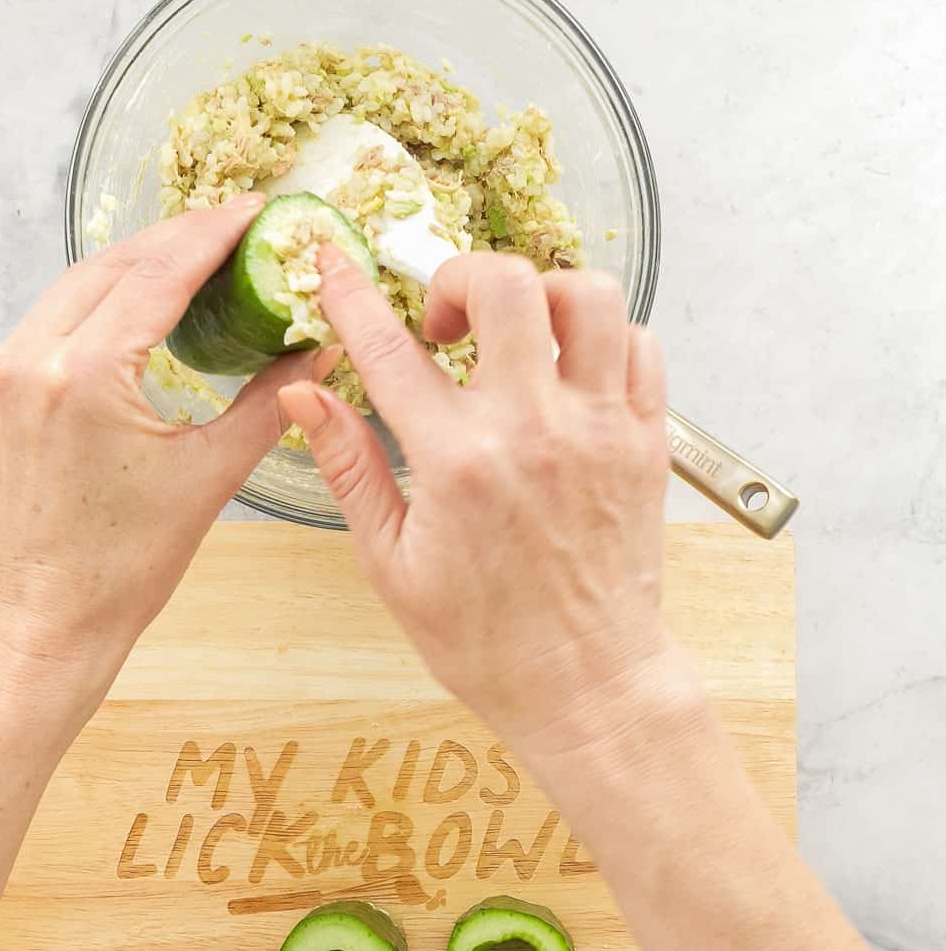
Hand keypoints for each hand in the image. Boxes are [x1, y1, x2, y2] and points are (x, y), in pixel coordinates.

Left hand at [0, 196, 339, 699]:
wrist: (51, 617)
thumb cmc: (128, 565)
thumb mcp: (211, 477)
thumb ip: (270, 403)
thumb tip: (315, 350)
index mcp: (86, 376)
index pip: (157, 273)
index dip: (213, 233)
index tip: (255, 210)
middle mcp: (32, 359)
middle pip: (113, 264)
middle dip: (178, 238)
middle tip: (237, 228)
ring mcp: (3, 371)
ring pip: (78, 284)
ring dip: (138, 264)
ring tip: (198, 257)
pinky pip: (54, 317)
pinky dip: (102, 298)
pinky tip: (141, 303)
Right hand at [280, 248, 674, 754]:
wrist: (584, 683)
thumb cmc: (484, 641)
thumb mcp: (390, 564)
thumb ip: (350, 468)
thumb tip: (306, 398)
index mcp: (458, 462)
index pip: (390, 348)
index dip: (353, 295)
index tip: (336, 268)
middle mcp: (535, 430)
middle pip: (506, 284)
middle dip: (458, 276)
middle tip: (442, 321)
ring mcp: (600, 430)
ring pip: (588, 296)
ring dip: (539, 296)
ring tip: (512, 337)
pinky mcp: (645, 442)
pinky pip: (638, 345)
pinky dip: (599, 337)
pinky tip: (565, 373)